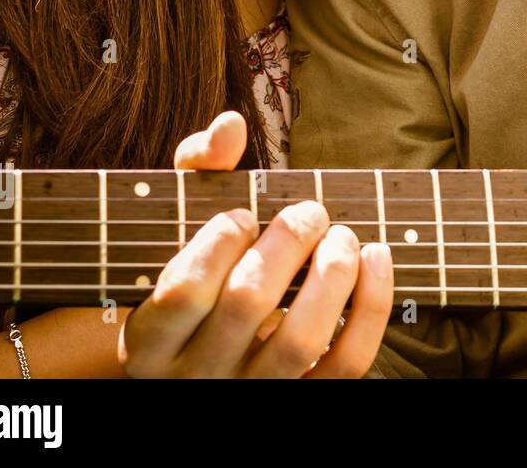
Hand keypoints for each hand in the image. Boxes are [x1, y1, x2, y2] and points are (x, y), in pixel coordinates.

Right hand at [119, 111, 393, 375]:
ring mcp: (252, 396)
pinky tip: (377, 257)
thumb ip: (198, 174)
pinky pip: (347, 363)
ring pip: (300, 340)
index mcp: (150, 342)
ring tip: (343, 235)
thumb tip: (229, 125)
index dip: (218, 243)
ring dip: (332, 274)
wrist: (212, 369)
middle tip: (310, 211)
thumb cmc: (198, 281)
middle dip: (287, 244)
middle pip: (246, 305)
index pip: (183, 292)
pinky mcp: (306, 400)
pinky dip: (372, 306)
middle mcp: (197, 378)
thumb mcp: (180, 233)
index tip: (242, 216)